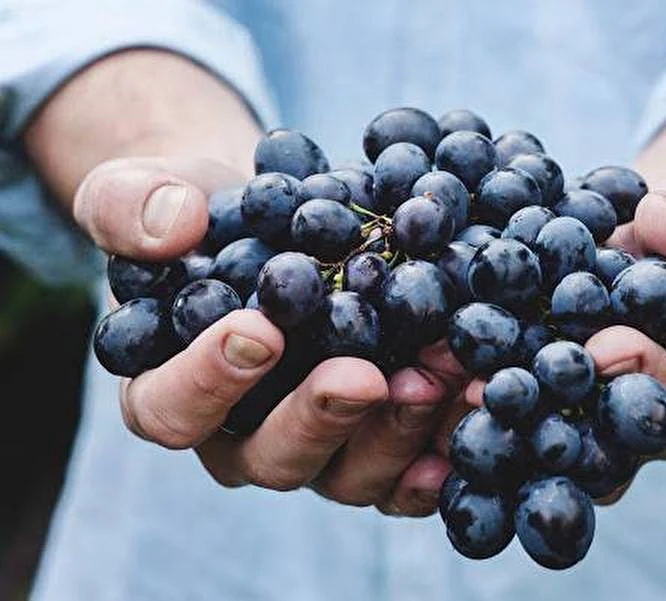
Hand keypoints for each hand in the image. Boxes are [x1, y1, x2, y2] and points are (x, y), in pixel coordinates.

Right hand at [75, 156, 468, 515]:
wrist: (275, 220)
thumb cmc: (201, 214)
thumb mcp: (146, 191)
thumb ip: (131, 205)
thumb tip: (172, 226)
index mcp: (171, 390)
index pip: (171, 409)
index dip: (208, 381)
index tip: (258, 330)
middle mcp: (244, 436)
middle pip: (273, 457)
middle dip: (321, 418)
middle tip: (364, 375)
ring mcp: (318, 446)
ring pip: (350, 473)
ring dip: (398, 431)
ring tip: (441, 376)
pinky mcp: (376, 439)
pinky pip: (408, 469)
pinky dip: (444, 447)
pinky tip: (475, 409)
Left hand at [402, 188, 665, 507]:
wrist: (624, 247)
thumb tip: (661, 224)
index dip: (647, 380)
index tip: (608, 343)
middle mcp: (618, 438)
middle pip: (589, 454)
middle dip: (545, 418)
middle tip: (497, 387)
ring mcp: (561, 432)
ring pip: (525, 450)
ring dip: (481, 421)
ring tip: (440, 381)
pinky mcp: (511, 414)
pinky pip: (481, 423)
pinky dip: (443, 402)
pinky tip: (409, 374)